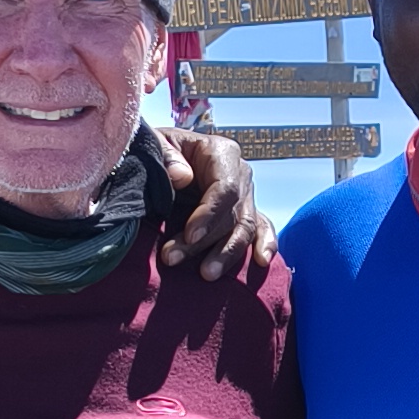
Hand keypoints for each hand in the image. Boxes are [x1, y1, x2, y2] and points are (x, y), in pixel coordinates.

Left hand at [157, 129, 274, 281]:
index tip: (189, 235)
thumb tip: (183, 177)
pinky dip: (265, 244)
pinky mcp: (244, 212)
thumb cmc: (155, 149)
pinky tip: (262, 262)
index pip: (224, 188)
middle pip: (232, 214)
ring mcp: (245, 194)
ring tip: (207, 274)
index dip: (208, 214)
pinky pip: (261, 228)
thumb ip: (165, 155)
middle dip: (205, 241)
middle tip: (173, 258)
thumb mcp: (153, 143)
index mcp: (221, 152)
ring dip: (227, 253)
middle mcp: (240, 173)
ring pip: (244, 228)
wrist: (158, 157)